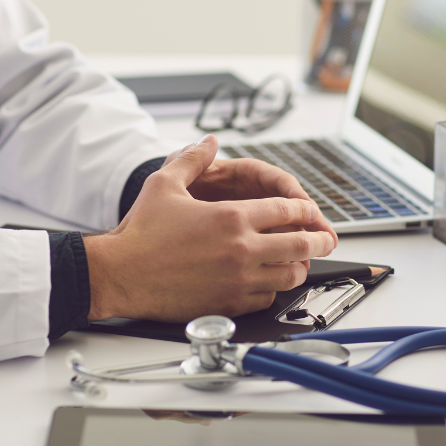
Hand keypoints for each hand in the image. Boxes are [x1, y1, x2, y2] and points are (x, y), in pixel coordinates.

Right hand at [84, 136, 335, 321]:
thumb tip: (210, 142)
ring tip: (299, 263)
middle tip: (326, 240)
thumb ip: (193, 159)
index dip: (306, 211)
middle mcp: (242, 250)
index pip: (288, 211)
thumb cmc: (140, 233)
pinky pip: (266, 298)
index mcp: (232, 217)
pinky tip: (268, 282)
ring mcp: (239, 280)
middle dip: (319, 241)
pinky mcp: (230, 303)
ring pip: (289, 276)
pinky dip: (272, 289)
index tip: (311, 213)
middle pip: (300, 245)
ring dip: (298, 267)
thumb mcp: (164, 183)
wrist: (119, 274)